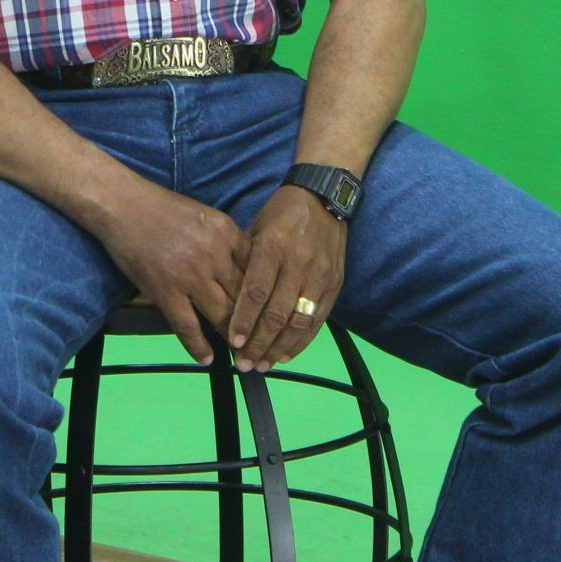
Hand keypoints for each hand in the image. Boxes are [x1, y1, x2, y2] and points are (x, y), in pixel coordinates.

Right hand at [92, 180, 247, 365]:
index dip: (265, 297)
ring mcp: (190, 275)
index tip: (270, 316)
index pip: (256, 271)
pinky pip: (187, 326)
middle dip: (255, 324)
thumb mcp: (206, 216)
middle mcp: (214, 255)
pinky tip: (207, 359)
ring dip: (233, 339)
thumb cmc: (162, 208)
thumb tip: (244, 271)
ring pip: (222, 315)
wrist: (123, 205)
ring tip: (241, 356)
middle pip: (244, 297)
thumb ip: (226, 242)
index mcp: (226, 233)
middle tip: (263, 345)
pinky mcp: (165, 291)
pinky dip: (198, 346)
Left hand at [226, 185, 346, 371]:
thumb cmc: (281, 213)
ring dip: (279, 348)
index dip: (244, 320)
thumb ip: (243, 262)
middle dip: (259, 342)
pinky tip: (286, 354)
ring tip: (263, 365)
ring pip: (299, 321)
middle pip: (277, 312)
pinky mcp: (335, 283)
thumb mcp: (255, 228)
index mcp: (273, 246)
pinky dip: (302, 341)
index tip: (233, 342)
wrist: (324, 196)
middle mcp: (298, 262)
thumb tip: (225, 298)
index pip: (256, 292)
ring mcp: (320, 274)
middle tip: (244, 363)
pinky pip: (318, 319)